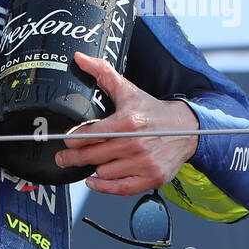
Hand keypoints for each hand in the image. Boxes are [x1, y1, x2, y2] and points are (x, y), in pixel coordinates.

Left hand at [54, 51, 199, 196]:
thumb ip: (102, 72)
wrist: (186, 129)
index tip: (66, 139)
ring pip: (104, 172)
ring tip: (91, 161)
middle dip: (72, 157)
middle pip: (92, 155)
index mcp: (127, 121)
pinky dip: (104, 188)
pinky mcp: (152, 178)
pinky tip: (95, 180)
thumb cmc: (152, 111)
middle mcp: (135, 144)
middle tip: (63, 157)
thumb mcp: (127, 89)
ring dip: (94, 168)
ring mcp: (144, 163)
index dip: (73, 138)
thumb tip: (79, 58)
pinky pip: (121, 189)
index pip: (90, 134)